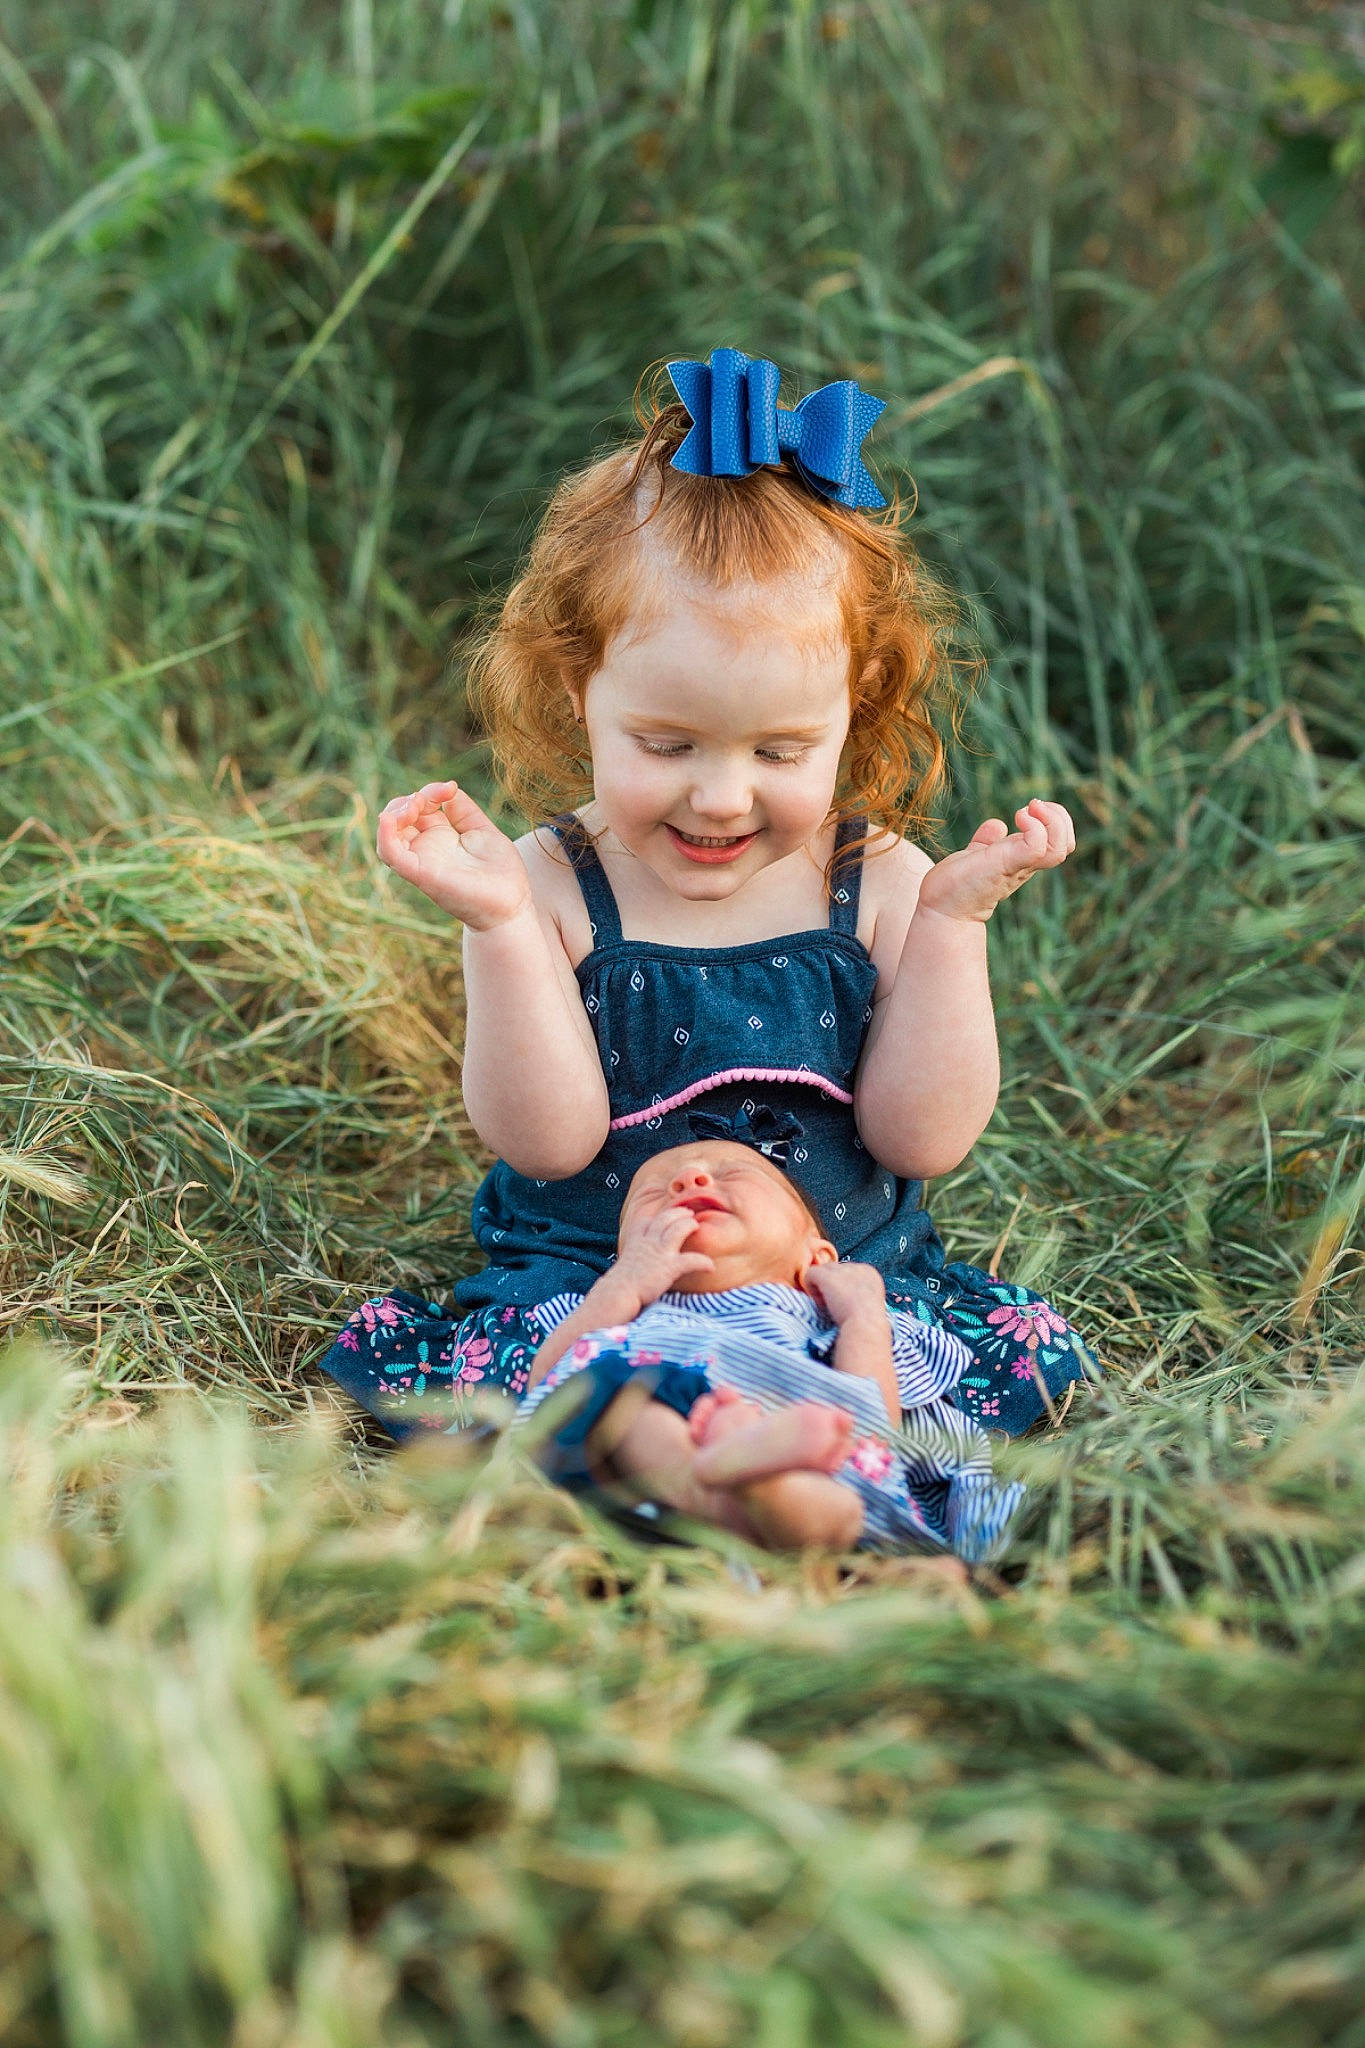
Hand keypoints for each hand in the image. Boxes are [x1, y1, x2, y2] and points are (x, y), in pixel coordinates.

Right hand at [376, 780, 530, 929]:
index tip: (450, 790)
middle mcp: (427, 848)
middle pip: (398, 818)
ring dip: (394, 813)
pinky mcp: (420, 874)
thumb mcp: (482, 830)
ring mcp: (422, 860)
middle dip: (408, 800)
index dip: (429, 791)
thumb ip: (463, 810)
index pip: (419, 807)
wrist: (511, 905)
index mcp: (441, 836)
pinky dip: (385, 836)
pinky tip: (390, 819)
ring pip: (389, 835)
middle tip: (428, 799)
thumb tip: (448, 789)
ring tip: (414, 805)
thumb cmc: (500, 873)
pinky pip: (391, 855)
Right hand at [614, 1204, 715, 1308]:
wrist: (618, 1294)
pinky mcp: (670, 1267)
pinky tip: (710, 1267)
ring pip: (679, 1229)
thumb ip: (632, 1262)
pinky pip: (692, 1260)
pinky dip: (703, 1262)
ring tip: (697, 1226)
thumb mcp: (623, 1266)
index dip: (657, 1217)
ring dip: (689, 1225)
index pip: (646, 1222)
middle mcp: (648, 1242)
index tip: (665, 1217)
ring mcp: (660, 1253)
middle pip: (665, 1218)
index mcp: (636, 1242)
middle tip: (688, 1214)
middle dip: (677, 1213)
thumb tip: (633, 1270)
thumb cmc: (618, 1286)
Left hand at [801, 1259, 887, 1327]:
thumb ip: (856, 1293)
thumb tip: (840, 1292)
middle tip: (835, 1305)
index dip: (842, 1287)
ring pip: (822, 1270)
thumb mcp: (866, 1303)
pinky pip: (810, 1273)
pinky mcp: (826, 1276)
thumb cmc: (866, 1322)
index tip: (844, 1302)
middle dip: (831, 1285)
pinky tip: (819, 1301)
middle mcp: (857, 1267)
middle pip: (835, 1269)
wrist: (865, 1324)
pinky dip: (810, 1286)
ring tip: (828, 1305)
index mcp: (869, 1273)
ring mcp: (841, 1270)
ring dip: (821, 1287)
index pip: (848, 1271)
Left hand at [915, 799, 1074, 924]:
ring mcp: (1018, 867)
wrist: (940, 910)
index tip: (1029, 809)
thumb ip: (987, 841)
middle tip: (1032, 805)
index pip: (1060, 843)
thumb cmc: (954, 885)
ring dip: (1051, 820)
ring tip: (1024, 811)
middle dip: (1059, 817)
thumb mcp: (976, 855)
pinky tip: (1016, 818)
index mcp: (1022, 860)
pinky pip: (1037, 846)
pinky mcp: (1005, 866)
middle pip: (1067, 845)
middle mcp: (1025, 865)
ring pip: (1060, 848)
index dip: (1055, 820)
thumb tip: (997, 825)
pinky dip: (1034, 827)